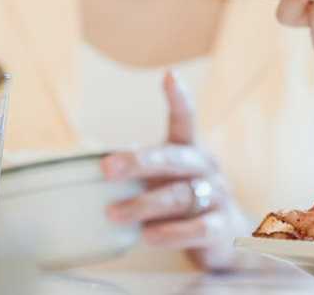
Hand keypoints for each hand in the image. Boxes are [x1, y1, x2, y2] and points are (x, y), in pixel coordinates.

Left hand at [101, 72, 248, 270]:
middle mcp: (206, 168)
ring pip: (180, 196)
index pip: (186, 120)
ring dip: (144, 205)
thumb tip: (87, 159)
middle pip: (175, 159)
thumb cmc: (182, 202)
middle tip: (107, 168)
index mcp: (190, 152)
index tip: (169, 76)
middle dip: (140, 162)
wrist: (226, 237)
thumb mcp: (164, 181)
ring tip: (113, 214)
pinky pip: (196, 228)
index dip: (179, 99)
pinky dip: (170, 233)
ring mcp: (217, 196)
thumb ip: (138, 171)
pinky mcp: (220, 227)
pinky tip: (147, 237)